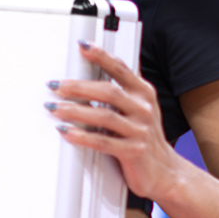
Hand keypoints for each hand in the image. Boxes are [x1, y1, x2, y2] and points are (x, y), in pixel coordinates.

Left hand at [51, 41, 188, 203]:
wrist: (164, 171)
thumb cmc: (142, 137)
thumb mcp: (136, 109)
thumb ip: (118, 94)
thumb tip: (84, 79)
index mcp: (143, 93)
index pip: (121, 69)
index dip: (102, 56)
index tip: (83, 46)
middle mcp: (144, 108)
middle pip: (108, 92)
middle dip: (78, 87)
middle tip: (55, 85)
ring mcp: (140, 130)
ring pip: (103, 116)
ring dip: (75, 111)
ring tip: (54, 107)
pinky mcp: (133, 151)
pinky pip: (103, 142)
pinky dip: (82, 136)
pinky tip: (66, 132)